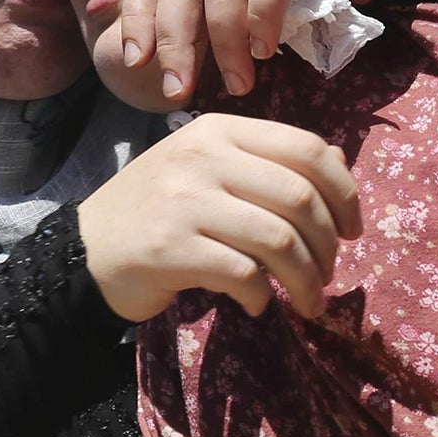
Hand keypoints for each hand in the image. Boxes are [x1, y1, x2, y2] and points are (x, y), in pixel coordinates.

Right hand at [78, 113, 362, 322]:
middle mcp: (202, 157)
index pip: (307, 149)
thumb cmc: (157, 212)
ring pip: (279, 238)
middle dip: (327, 247)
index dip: (344, 193)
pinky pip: (243, 273)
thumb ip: (264, 163)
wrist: (85, 251)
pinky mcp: (170, 248)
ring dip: (305, 279)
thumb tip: (338, 168)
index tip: (352, 230)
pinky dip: (262, 297)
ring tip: (306, 300)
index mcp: (218, 131)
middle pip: (300, 198)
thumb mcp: (207, 170)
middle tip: (326, 276)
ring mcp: (184, 201)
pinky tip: (257, 305)